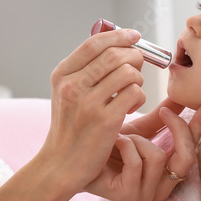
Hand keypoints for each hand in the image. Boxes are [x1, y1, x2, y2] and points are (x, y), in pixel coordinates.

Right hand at [39, 28, 145, 193]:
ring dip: (138, 80)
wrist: (61, 164)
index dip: (118, 36)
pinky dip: (139, 97)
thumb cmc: (70, 128)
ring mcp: (87, 103)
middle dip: (134, 57)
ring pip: (128, 72)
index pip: (93, 44)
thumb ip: (86, 70)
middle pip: (114, 55)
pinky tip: (129, 108)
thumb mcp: (67, 94)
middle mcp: (72, 86)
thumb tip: (117, 42)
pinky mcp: (104, 120)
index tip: (134, 36)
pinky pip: (134, 93)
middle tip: (138, 68)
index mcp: (62, 75)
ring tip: (131, 92)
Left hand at [86, 101, 200, 200]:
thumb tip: (182, 96)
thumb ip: (163, 118)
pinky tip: (113, 144)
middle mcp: (162, 188)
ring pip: (158, 157)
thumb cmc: (108, 146)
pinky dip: (125, 147)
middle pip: (186, 158)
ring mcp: (145, 195)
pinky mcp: (128, 195)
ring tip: (121, 137)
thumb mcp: (139, 130)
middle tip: (164, 111)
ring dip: (137, 141)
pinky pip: (137, 162)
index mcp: (167, 173)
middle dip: (176, 130)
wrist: (76, 159)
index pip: (193, 151)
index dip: (200, 129)